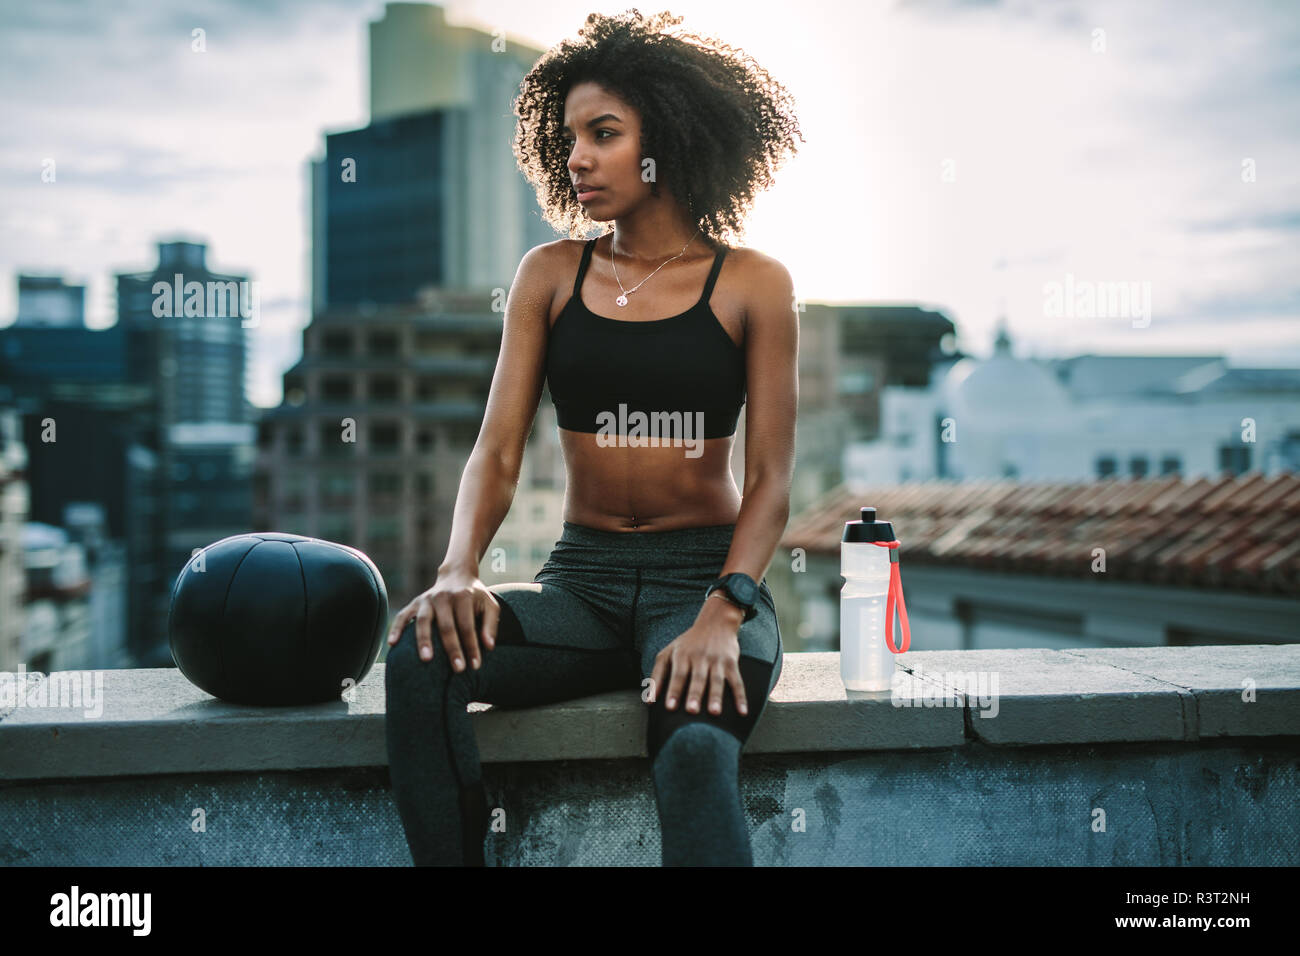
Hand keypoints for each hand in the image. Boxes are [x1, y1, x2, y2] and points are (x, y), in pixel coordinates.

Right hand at [385, 567, 498, 671]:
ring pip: (423, 621)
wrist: (456, 576)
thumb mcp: (490, 605)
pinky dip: (396, 629)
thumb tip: (489, 646)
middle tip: (458, 669)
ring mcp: (426, 600)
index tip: (475, 666)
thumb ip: (490, 624)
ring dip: (424, 640)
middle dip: (452, 649)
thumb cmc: (475, 596)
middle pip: (446, 626)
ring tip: (427, 660)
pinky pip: (403, 616)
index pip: (467, 625)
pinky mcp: (414, 603)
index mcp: (463, 596)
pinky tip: (392, 644)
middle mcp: (443, 597)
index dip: (472, 646)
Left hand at [649, 597, 748, 716]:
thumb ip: (657, 675)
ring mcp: (716, 660)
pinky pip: (737, 681)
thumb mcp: (668, 653)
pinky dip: (740, 697)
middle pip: (697, 678)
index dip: (673, 690)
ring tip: (715, 712)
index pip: (677, 674)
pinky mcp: (731, 662)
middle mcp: (699, 657)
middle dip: (694, 694)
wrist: (715, 622)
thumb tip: (649, 700)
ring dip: (715, 696)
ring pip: (716, 680)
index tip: (670, 707)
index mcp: (682, 655)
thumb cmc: (688, 643)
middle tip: (691, 710)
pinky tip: (742, 711)